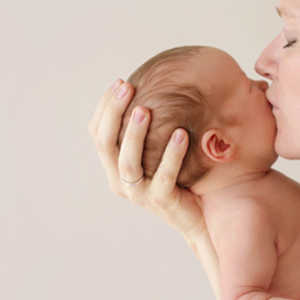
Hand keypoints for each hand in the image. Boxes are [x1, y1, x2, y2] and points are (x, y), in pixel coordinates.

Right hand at [88, 80, 206, 240]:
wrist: (201, 217)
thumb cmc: (180, 178)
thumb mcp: (157, 151)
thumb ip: (149, 129)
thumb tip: (151, 86)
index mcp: (114, 166)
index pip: (98, 133)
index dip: (105, 107)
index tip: (120, 82)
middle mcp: (120, 180)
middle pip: (105, 144)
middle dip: (113, 112)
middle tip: (127, 87)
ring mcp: (139, 194)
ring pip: (127, 162)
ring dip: (134, 133)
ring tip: (144, 109)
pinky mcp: (161, 203)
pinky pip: (163, 178)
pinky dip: (171, 155)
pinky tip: (181, 134)